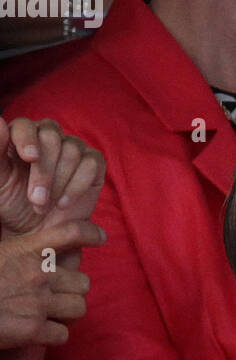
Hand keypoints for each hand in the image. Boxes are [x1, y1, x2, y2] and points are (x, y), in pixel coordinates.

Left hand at [0, 117, 105, 235]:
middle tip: (37, 199)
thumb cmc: (14, 202)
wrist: (39, 229)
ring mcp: (73, 147)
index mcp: (21, 135)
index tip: (29, 158)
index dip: (27, 139)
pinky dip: (79, 186)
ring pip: (72, 151)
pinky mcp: (93, 163)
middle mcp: (48, 135)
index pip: (26, 126)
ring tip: (48, 205)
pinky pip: (92, 164)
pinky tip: (64, 203)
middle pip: (51, 137)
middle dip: (44, 171)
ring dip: (60, 182)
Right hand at [0, 220, 103, 348]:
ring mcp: (38, 304)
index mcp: (25, 250)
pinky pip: (63, 334)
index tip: (100, 238)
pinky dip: (54, 335)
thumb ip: (19, 250)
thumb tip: (39, 250)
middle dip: (73, 290)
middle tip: (57, 294)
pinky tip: (40, 331)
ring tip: (51, 312)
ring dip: (68, 313)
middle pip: (83, 282)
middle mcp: (37, 275)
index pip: (69, 234)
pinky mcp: (33, 331)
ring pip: (79, 308)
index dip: (89, 233)